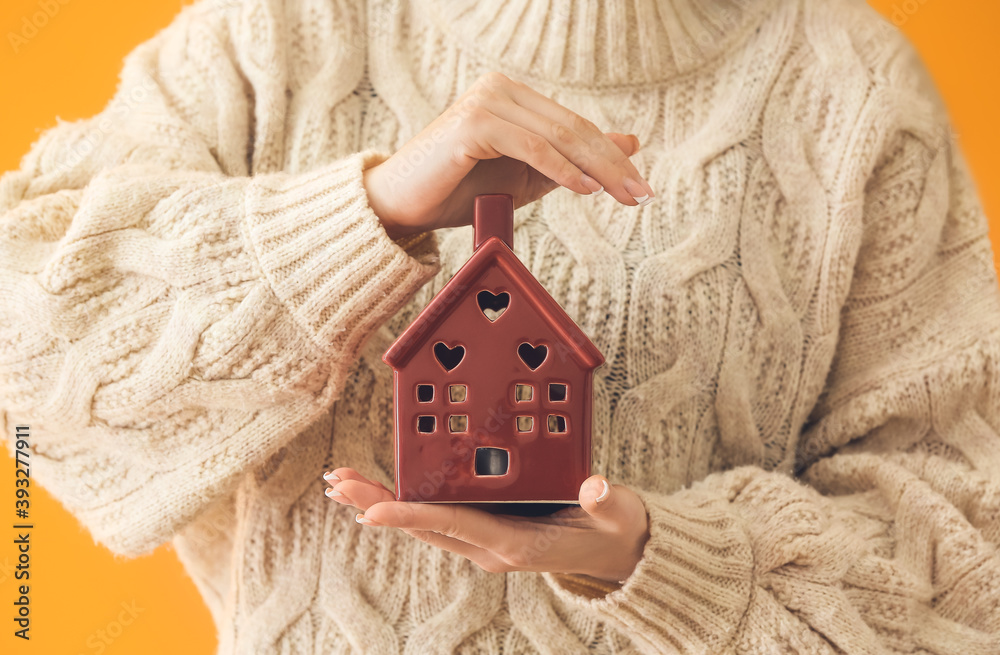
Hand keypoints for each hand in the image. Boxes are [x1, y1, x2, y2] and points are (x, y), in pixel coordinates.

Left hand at [322, 468, 650, 582]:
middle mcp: (490, 548)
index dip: (412, 516)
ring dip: (381, 503)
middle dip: (377, 505)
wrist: (614, 555)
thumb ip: (604, 500)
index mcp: (515, 543)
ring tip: (343, 484)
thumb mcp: (615, 512)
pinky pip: (435, 518)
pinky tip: (382, 489)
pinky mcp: (484, 532)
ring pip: (423, 524)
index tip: (371, 511)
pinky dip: (404, 502)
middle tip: (338, 484)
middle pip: (424, 526)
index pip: (455, 526)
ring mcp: (484, 542)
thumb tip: (596, 486)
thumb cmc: (612, 528)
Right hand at [363, 71, 654, 239]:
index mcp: (512, 97)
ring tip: (623, 195)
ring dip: (596, 168)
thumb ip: (571, 161)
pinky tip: (585, 188)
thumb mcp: (526, 178)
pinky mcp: (473, 123)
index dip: (611, 156)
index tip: (639, 187)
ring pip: (557, 136)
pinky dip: (561, 169)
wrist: (403, 205)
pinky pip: (530, 147)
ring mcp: (485, 102)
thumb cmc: (458, 192)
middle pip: (572, 128)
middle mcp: (499, 90)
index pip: (574, 126)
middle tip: (641, 194)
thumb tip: (627, 145)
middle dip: (612, 164)